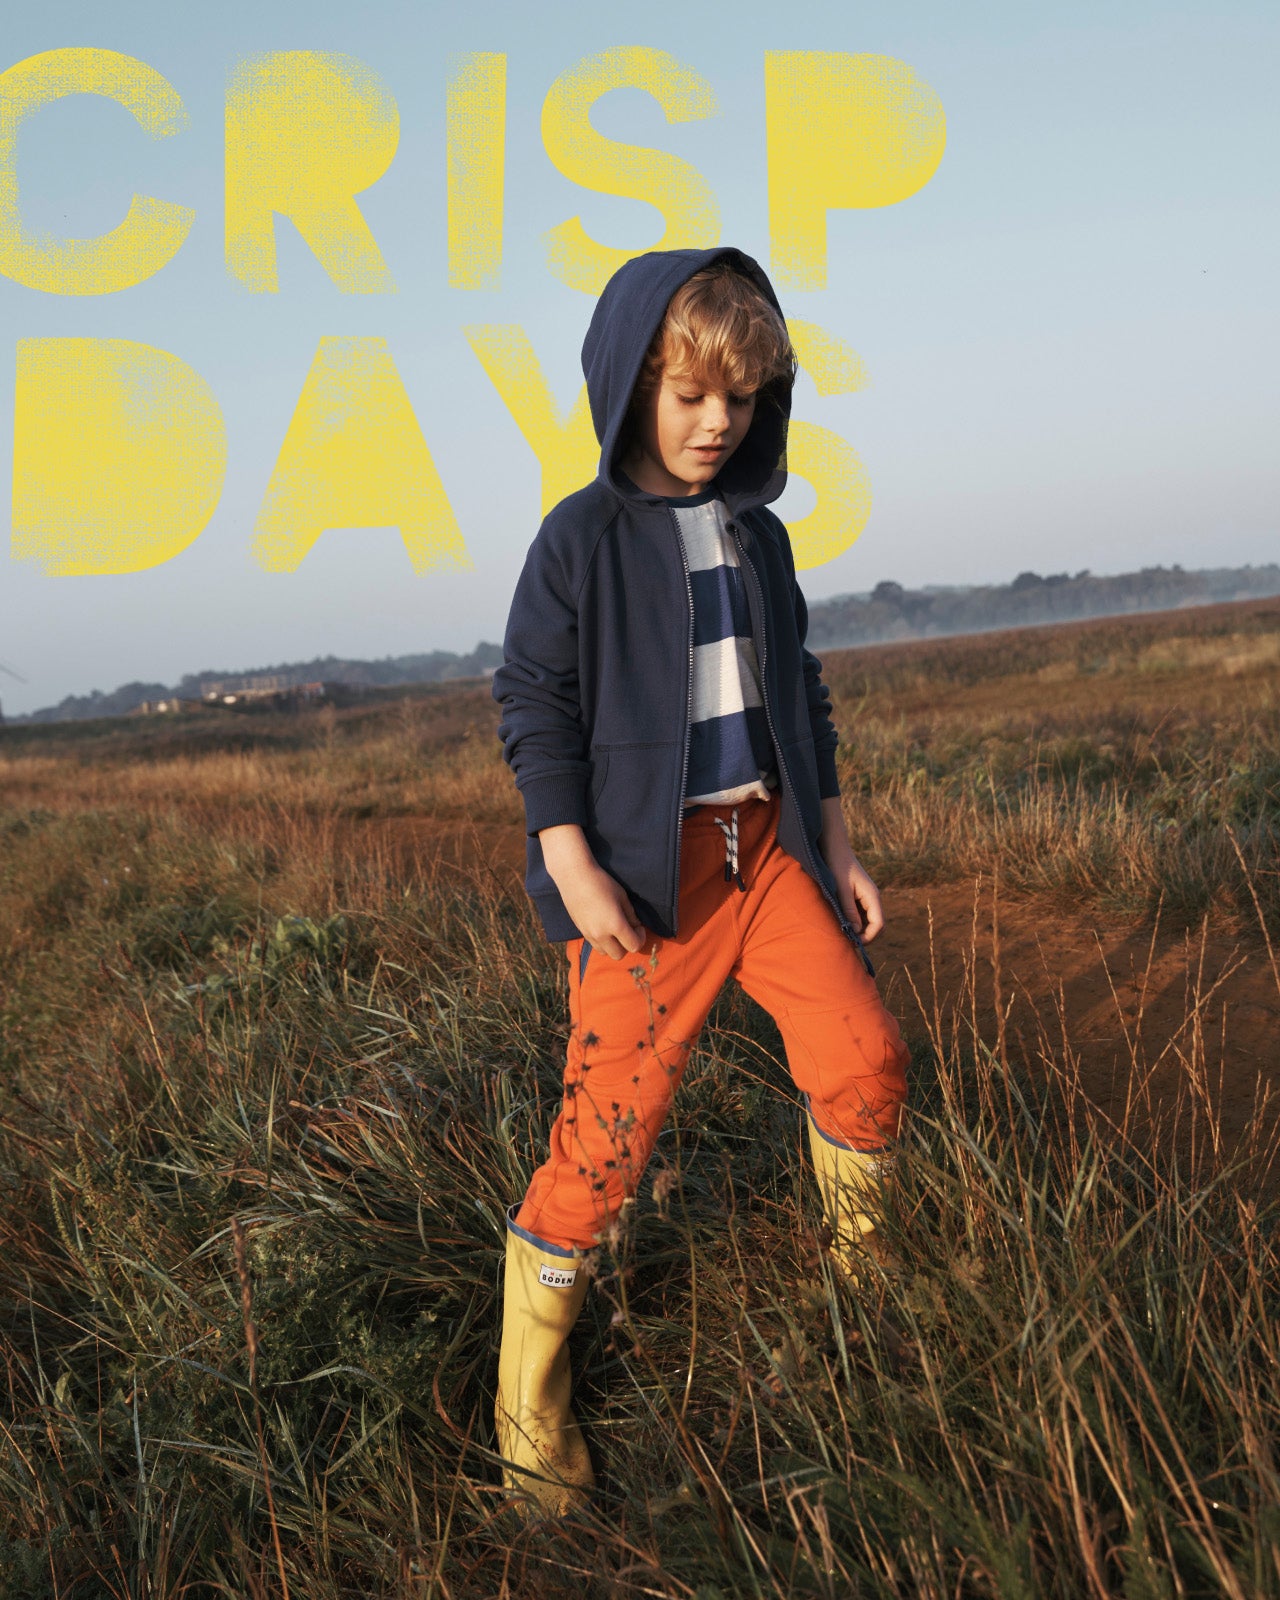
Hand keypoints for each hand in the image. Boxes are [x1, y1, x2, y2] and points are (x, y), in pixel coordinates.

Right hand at [538, 825, 645, 959]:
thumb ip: (630, 915)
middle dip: (626, 945)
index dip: (640, 938)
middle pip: (619, 955)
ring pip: (605, 952)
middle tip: (627, 930)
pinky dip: (602, 941)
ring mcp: (588, 934)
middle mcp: (601, 935)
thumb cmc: (601, 882)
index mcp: (615, 925)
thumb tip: (635, 926)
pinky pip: (594, 944)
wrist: (574, 876)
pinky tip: (602, 925)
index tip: (639, 926)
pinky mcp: (580, 931)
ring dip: (613, 945)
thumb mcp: (622, 897)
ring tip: (613, 929)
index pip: (634, 946)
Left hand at [818, 796, 885, 942]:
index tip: (853, 942)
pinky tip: (841, 922)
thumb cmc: (837, 866)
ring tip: (843, 933)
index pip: (879, 924)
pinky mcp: (859, 896)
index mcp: (872, 896)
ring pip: (868, 921)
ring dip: (859, 929)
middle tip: (847, 941)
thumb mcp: (841, 889)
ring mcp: (866, 897)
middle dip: (865, 936)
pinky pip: (861, 914)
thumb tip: (856, 931)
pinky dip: (854, 921)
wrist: (834, 848)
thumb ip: (849, 910)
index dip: (869, 937)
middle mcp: (873, 898)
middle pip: (876, 925)